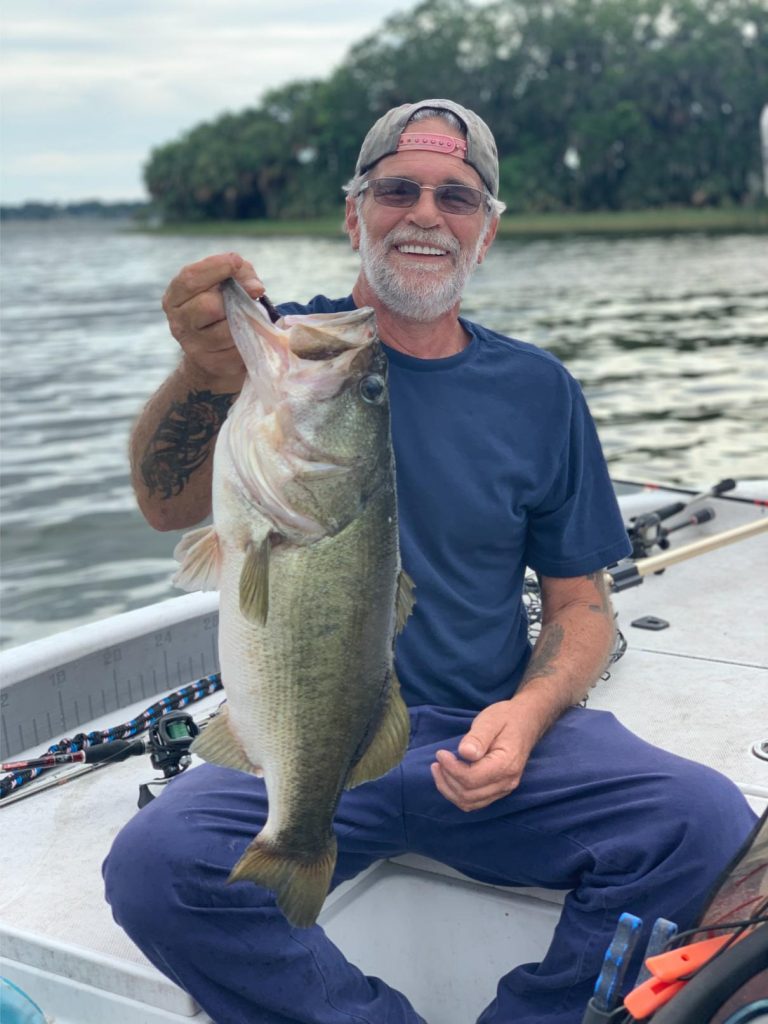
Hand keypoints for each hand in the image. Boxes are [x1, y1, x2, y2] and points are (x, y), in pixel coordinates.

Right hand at [162, 252, 264, 386]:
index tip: (236, 262)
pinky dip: (250, 339)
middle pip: (207, 306)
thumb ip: (241, 274)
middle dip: (232, 298)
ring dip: (244, 321)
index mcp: (174, 298)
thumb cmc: (224, 308)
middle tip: (247, 296)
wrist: (218, 353)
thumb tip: (255, 288)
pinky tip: (249, 335)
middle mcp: (179, 323)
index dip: (215, 267)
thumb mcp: (227, 284)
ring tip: (250, 316)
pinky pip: (238, 349)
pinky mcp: (214, 364)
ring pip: (226, 330)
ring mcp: (194, 347)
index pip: (190, 279)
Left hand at [431, 701, 540, 811]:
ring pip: (469, 803)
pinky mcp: (497, 790)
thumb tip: (464, 753)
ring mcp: (503, 789)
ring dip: (449, 789)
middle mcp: (506, 782)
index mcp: (506, 764)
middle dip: (447, 779)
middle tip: (438, 760)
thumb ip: (477, 737)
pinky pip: (474, 801)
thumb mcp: (490, 720)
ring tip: (439, 769)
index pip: (472, 778)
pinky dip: (456, 793)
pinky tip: (448, 777)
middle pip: (468, 794)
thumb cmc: (506, 718)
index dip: (451, 768)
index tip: (440, 753)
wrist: (525, 722)